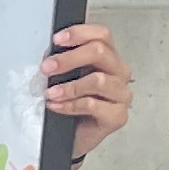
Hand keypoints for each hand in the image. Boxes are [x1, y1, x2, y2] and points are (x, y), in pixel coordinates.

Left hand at [45, 22, 133, 161]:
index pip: (102, 35)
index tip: (56, 40)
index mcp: (108, 57)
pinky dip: (70, 104)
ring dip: (70, 86)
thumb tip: (48, 54)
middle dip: (70, 58)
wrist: (73, 135)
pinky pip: (93, 105)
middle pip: (100, 52)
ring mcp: (121, 94)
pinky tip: (56, 106)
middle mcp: (119, 73)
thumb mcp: (65, 76)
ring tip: (50, 92)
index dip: (79, 33)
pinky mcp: (118, 116)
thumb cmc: (71, 101)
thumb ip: (64, 61)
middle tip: (47, 67)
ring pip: (99, 80)